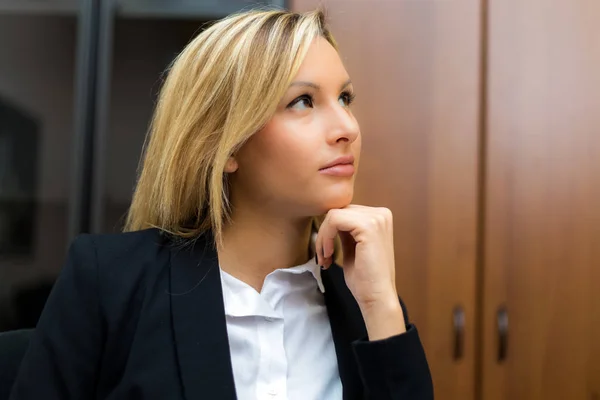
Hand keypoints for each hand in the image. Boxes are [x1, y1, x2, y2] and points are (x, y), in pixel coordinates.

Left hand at [315, 205, 405, 339]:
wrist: (377, 298)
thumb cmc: (365, 278)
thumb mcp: (353, 247)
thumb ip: (346, 231)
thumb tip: (329, 218)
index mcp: (379, 217)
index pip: (344, 212)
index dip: (329, 231)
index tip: (325, 253)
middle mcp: (381, 214)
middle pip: (338, 211)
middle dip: (324, 234)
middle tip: (323, 257)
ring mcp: (376, 218)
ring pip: (333, 214)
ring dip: (323, 237)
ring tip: (325, 257)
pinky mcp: (368, 226)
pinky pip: (334, 220)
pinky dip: (326, 237)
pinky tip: (329, 255)